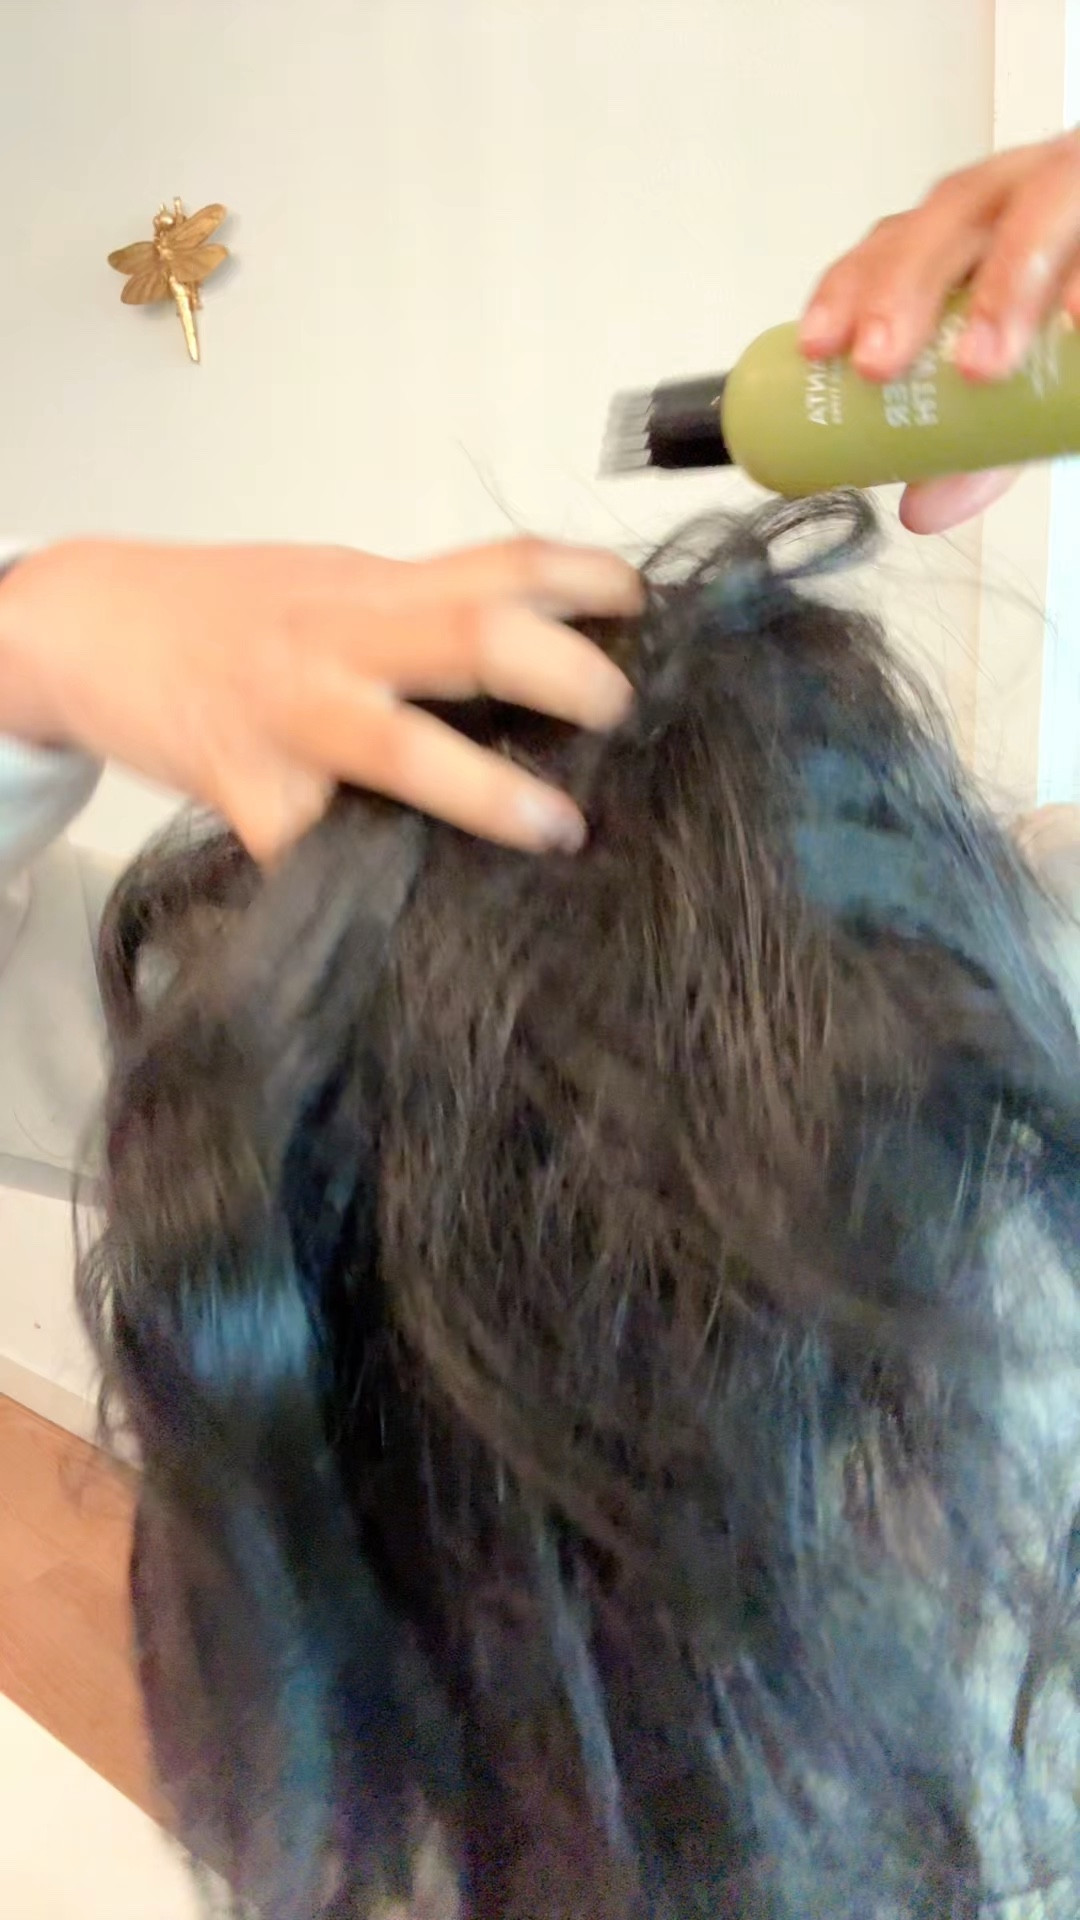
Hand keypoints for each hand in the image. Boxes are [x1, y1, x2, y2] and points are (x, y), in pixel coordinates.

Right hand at [0, 536, 640, 860]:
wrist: (85, 628)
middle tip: (623, 713)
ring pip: (402, 753)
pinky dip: (370, 884)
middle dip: (563, 673)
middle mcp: (341, 643)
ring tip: (560, 830)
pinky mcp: (250, 799)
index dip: (583, 576)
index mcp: (373, 589)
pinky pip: (320, 853)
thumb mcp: (333, 586)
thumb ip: (423, 610)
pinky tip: (423, 920)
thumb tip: (544, 642)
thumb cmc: (231, 613)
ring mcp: (294, 723)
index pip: (499, 564)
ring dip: (491, 794)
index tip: (647, 604)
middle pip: (472, 638)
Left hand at [800, 131, 1079, 532]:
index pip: (894, 241)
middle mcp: (1019, 198)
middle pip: (949, 214)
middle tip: (881, 364)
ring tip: (981, 364)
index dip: (850, 288)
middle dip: (905, 287)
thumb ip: (970, 449)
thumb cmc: (1065, 340)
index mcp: (969, 236)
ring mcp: (1076, 191)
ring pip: (1035, 202)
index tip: (819, 349)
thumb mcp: (1016, 397)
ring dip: (1001, 284)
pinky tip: (1075, 322)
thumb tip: (917, 510)